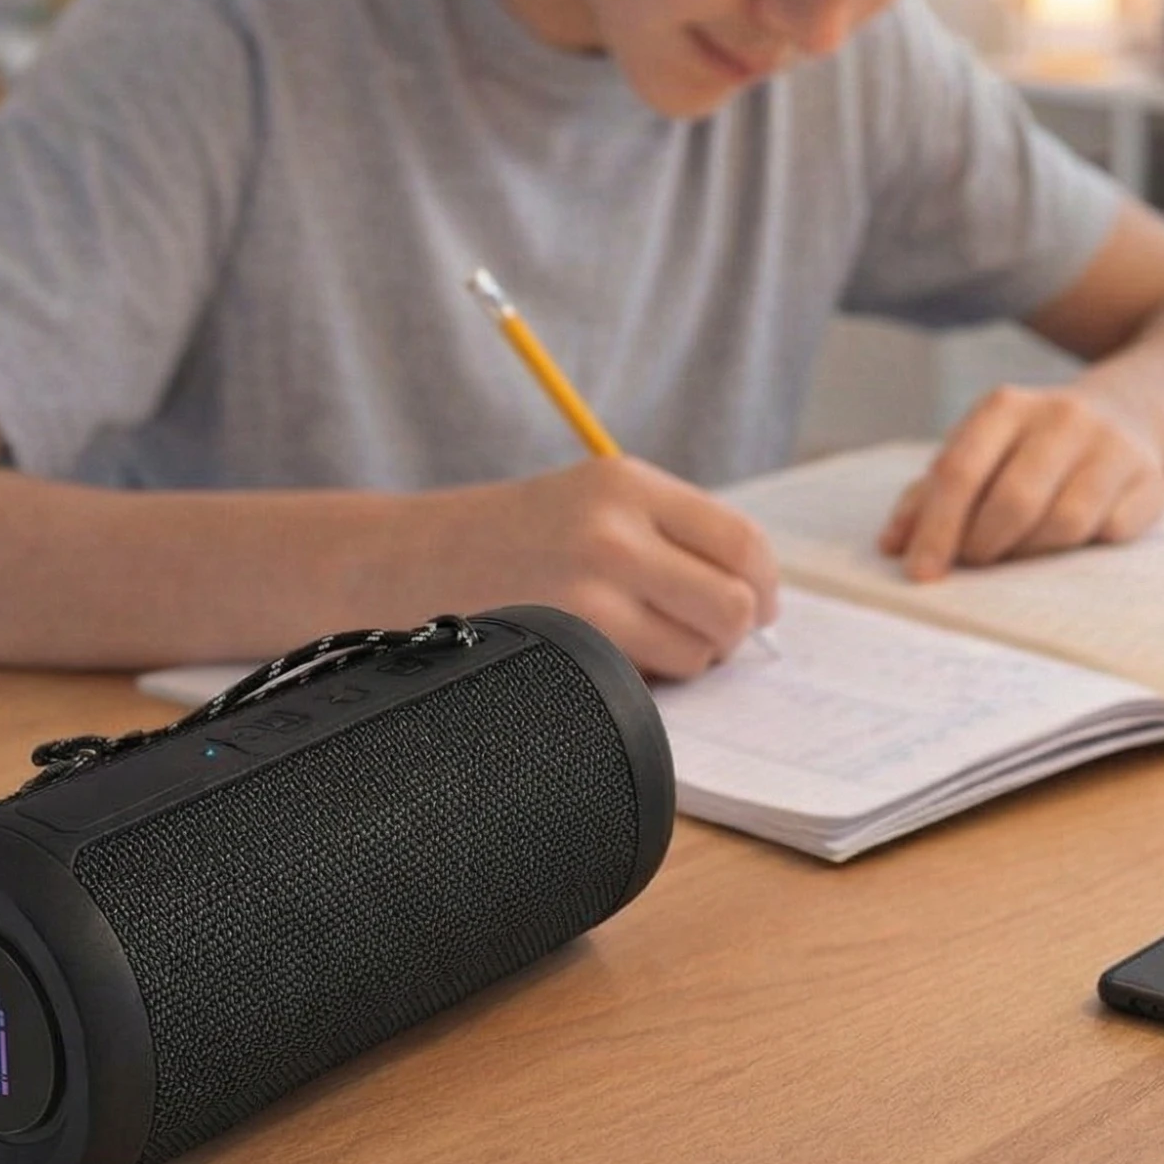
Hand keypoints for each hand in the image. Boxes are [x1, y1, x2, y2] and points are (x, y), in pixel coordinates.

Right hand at [429, 456, 779, 680]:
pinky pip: (647, 681)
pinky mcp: (565, 640)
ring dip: (684, 662)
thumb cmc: (507, 539)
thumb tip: (757, 597)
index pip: (742, 541)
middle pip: (734, 602)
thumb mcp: (589, 502)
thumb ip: (669, 535)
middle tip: (702, 639)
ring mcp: (588, 588)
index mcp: (627, 482)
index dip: (764, 586)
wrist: (400, 560)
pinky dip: (642, 682)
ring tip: (637, 645)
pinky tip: (602, 658)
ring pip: (698, 651)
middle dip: (730, 632)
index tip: (759, 608)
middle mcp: (614, 528)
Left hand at [876, 384, 1163, 578]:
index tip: (921, 573)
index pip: (960, 471)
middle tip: (977, 562)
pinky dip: (1085, 549)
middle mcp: (1061, 416)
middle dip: (985, 545)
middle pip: (1013, 501)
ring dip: (1032, 553)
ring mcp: (1111, 445)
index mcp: (1004, 406)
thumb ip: (929, 497)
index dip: (937, 528)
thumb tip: (891, 545)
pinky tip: (1075, 539)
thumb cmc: (1027, 449)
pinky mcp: (1150, 479)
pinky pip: (1109, 533)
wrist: (1126, 414)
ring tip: (1020, 550)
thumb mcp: (977, 455)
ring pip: (1064, 523)